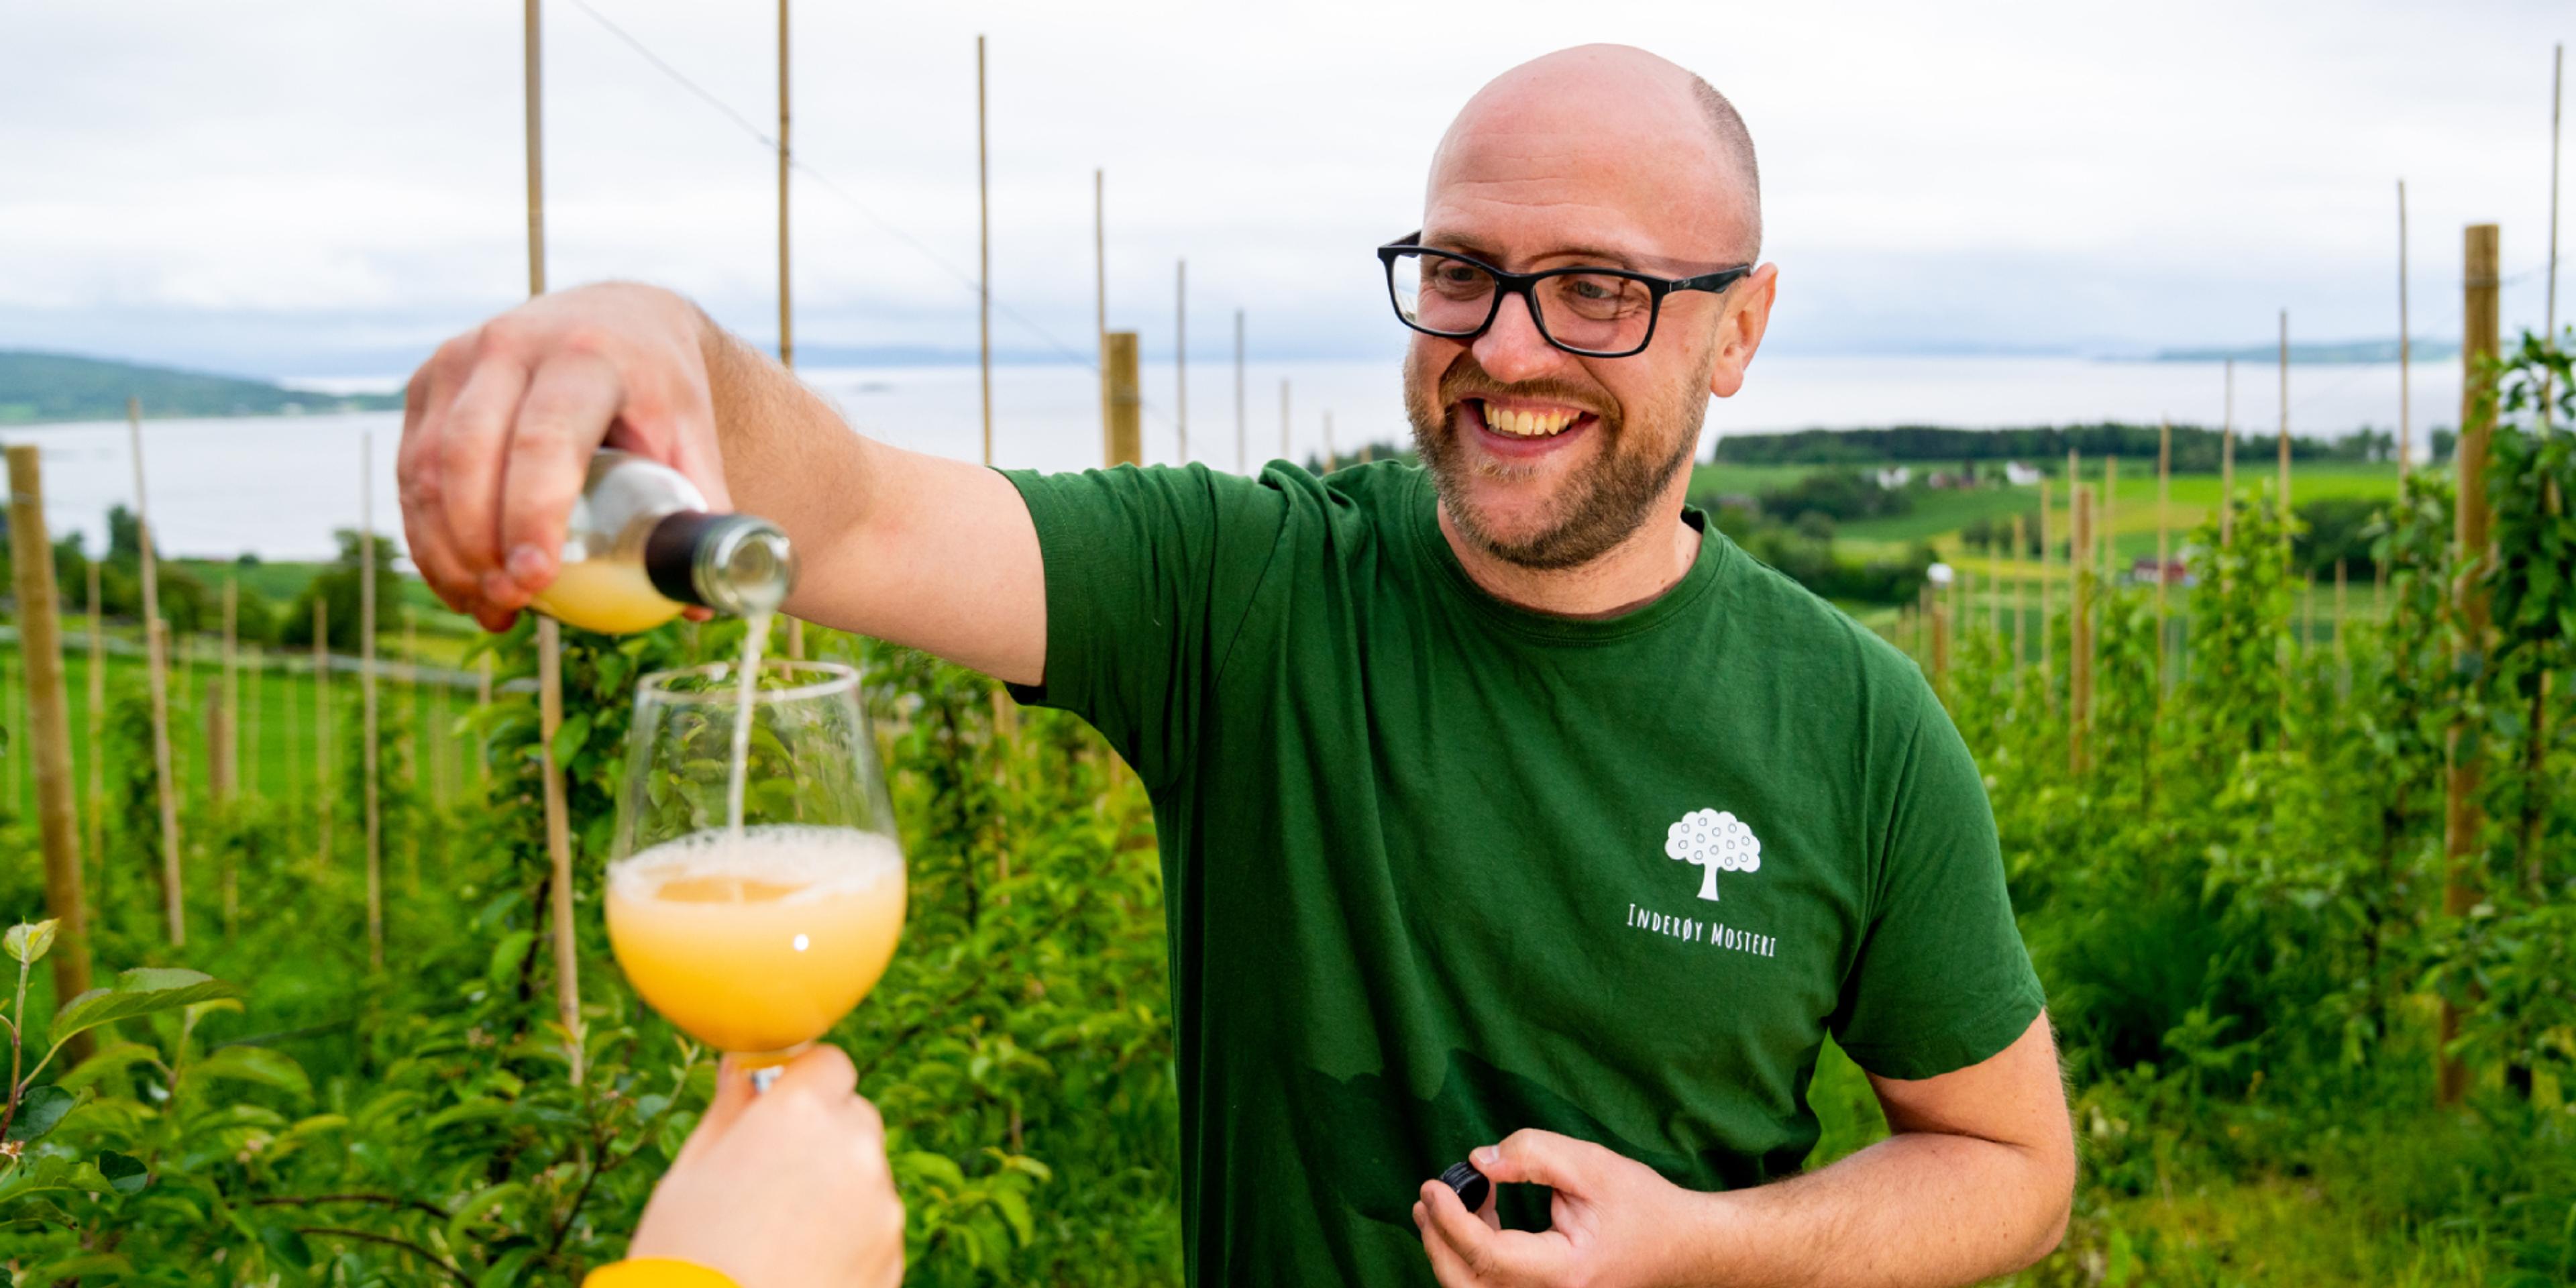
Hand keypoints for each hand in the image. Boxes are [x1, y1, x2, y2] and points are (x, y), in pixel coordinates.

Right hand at [397, 282, 730, 630]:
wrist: (615, 318)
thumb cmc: (658, 389)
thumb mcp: (693, 436)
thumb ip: (700, 512)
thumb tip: (697, 606)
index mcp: (586, 355)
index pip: (545, 438)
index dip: (532, 513)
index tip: (537, 579)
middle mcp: (511, 347)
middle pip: (470, 454)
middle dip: (478, 543)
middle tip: (509, 603)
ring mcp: (459, 361)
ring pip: (428, 467)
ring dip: (447, 550)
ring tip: (489, 607)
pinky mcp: (427, 383)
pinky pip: (412, 470)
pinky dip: (428, 535)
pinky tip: (462, 582)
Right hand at [627, 1045, 904, 1287]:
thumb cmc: (684, 1253)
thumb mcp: (691, 1173)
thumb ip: (731, 1110)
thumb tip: (744, 1067)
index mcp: (800, 1113)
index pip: (829, 1063)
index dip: (803, 1084)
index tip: (778, 1108)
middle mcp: (853, 1148)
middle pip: (854, 1117)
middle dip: (823, 1135)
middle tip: (773, 1177)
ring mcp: (881, 1205)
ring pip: (866, 1175)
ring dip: (836, 1188)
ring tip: (780, 1236)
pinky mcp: (893, 1254)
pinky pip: (875, 1226)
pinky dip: (849, 1236)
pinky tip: (801, 1265)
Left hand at [1412, 1129, 1712, 1287]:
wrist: (1680, 1245)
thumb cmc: (1641, 1205)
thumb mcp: (1592, 1165)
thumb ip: (1534, 1155)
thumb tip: (1479, 1160)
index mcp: (1565, 1271)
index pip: (1490, 1256)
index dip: (1452, 1221)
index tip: (1434, 1185)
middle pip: (1469, 1286)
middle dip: (1437, 1242)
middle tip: (1428, 1197)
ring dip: (1449, 1250)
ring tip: (1441, 1205)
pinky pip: (1494, 1287)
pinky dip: (1473, 1256)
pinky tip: (1478, 1216)